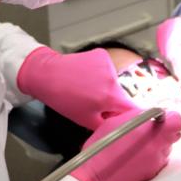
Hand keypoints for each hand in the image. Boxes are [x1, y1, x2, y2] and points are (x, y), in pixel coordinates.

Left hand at [16, 47, 136, 129]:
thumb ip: (108, 125)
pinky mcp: (101, 54)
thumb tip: (121, 126)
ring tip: (88, 89)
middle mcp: (113, 78)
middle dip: (114, 102)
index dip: (128, 115)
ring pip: (114, 81)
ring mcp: (108, 64)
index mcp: (111, 97)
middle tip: (96, 105)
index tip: (122, 118)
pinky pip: (107, 68)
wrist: (48, 75)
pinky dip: (101, 73)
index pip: (133, 108)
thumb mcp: (86, 121)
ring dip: (106, 87)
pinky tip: (87, 76)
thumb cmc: (64, 100)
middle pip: (122, 94)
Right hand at [71, 109, 180, 180]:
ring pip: (165, 148)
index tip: (160, 119)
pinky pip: (157, 160)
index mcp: (154, 133)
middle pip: (172, 135)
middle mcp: (160, 149)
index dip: (170, 118)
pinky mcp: (152, 174)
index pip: (177, 121)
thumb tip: (152, 113)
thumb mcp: (117, 121)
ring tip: (136, 146)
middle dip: (162, 131)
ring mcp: (157, 163)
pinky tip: (134, 157)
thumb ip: (139, 114)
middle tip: (145, 131)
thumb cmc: (103, 147)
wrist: (96, 178)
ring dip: (156, 144)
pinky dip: (150, 157)